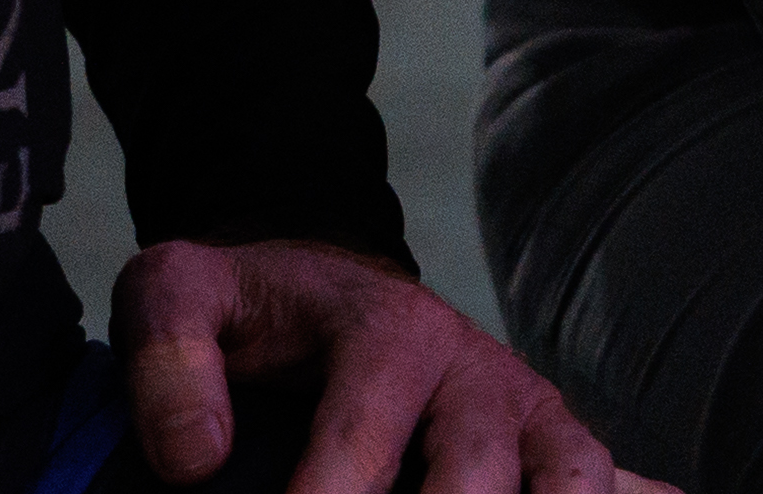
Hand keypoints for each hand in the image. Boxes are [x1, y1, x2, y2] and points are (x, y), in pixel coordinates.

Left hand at [115, 239, 659, 493]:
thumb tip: (194, 462)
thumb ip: (169, 358)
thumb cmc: (252, 310)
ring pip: (557, 488)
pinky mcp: (556, 450)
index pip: (362, 433)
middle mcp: (471, 370)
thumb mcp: (180, 294)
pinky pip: (594, 487)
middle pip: (472, 478)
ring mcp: (525, 411)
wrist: (322, 289)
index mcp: (385, 328)